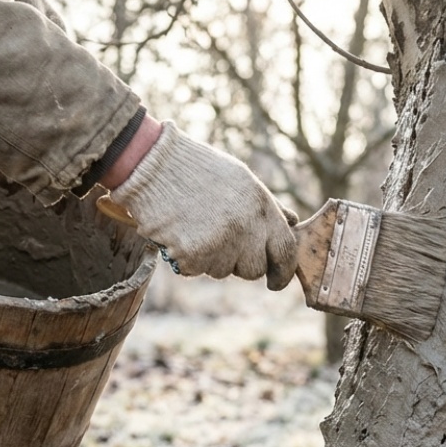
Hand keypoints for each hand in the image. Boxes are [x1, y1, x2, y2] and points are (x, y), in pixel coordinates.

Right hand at [107, 123, 298, 289]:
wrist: (153, 164)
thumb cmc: (197, 169)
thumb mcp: (241, 180)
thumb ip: (268, 206)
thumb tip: (292, 222)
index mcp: (261, 206)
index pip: (285, 251)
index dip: (283, 272)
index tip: (276, 282)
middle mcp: (246, 228)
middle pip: (254, 270)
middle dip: (241, 264)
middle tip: (221, 243)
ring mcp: (220, 243)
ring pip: (223, 271)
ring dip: (211, 259)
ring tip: (196, 227)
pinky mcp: (193, 255)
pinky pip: (195, 270)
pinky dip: (187, 259)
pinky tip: (180, 233)